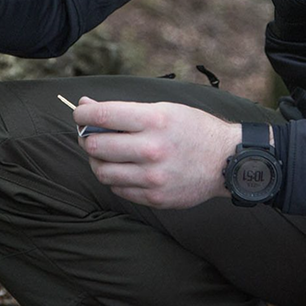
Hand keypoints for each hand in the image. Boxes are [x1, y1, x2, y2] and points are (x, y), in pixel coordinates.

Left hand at [73, 97, 241, 208]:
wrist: (227, 160)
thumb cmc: (195, 129)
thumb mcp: (166, 109)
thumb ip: (126, 110)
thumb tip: (86, 107)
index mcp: (155, 120)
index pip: (103, 115)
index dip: (82, 115)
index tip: (79, 115)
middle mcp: (152, 148)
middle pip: (96, 145)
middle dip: (87, 138)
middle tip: (90, 135)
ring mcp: (152, 176)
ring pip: (102, 171)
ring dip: (97, 160)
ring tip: (106, 153)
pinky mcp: (155, 197)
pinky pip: (118, 189)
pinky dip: (115, 178)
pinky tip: (125, 168)